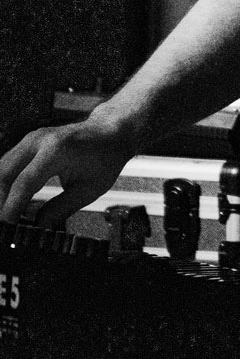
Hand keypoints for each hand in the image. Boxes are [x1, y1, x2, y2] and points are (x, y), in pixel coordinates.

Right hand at [0, 113, 135, 228]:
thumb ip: (60, 209)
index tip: (8, 227)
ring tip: (6, 216)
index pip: (24, 183)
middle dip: (0, 202)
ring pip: (2, 168)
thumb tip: (38, 227)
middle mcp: (40, 140)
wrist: (110, 131)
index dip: (12, 208)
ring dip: (0, 193)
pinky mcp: (28, 142)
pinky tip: (8, 201)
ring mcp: (32, 138)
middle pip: (4, 174)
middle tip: (4, 225)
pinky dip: (5, 183)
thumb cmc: (105, 157)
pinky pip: (8, 163)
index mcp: (57, 150)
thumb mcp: (89, 189)